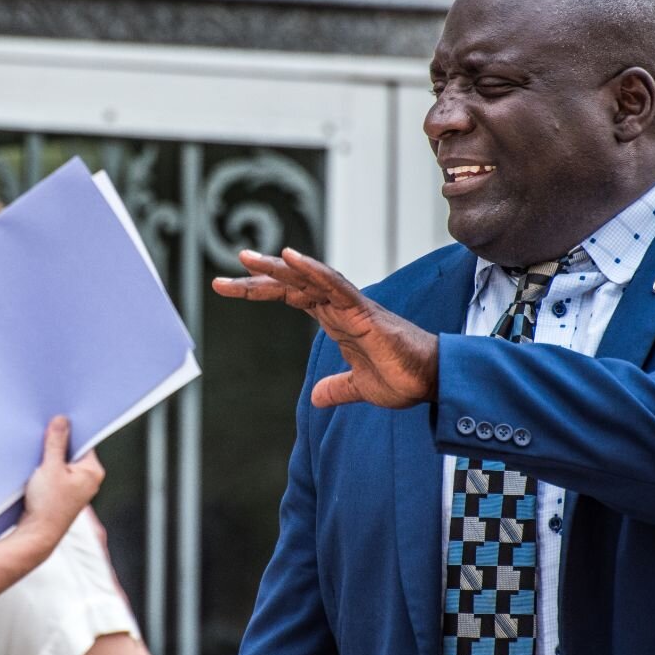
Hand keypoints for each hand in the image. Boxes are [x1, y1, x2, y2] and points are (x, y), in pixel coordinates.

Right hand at [16, 416, 104, 552]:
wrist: (37, 536)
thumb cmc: (47, 505)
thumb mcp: (50, 467)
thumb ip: (56, 442)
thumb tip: (62, 420)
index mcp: (93, 471)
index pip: (84, 441)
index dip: (69, 430)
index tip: (57, 420)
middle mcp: (89, 479)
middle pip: (73, 451)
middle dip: (58, 443)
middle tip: (43, 434)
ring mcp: (77, 488)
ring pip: (63, 463)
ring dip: (50, 457)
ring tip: (37, 452)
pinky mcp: (64, 495)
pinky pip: (57, 474)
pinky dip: (47, 469)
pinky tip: (35, 467)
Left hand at [212, 247, 438, 408]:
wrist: (434, 382)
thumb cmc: (404, 378)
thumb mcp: (359, 388)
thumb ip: (337, 388)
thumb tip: (316, 397)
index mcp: (335, 319)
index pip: (289, 296)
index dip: (258, 290)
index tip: (224, 287)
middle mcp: (338, 307)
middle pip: (291, 283)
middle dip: (256, 278)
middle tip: (221, 276)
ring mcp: (351, 306)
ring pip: (308, 278)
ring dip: (277, 267)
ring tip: (245, 257)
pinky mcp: (365, 311)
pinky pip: (335, 286)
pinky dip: (313, 270)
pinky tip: (290, 258)